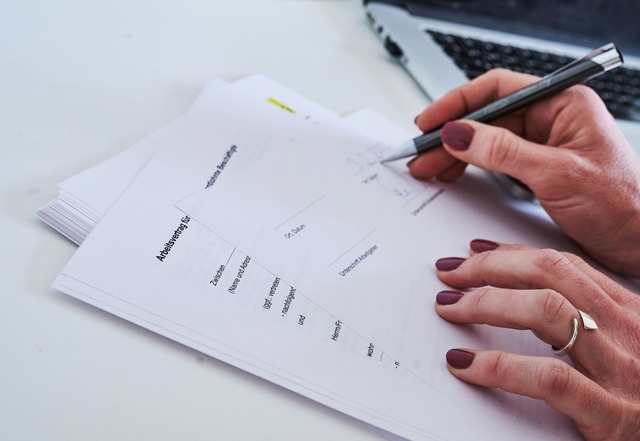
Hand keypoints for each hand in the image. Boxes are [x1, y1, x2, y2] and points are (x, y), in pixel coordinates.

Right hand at [409, 69, 639, 276]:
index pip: (498, 90)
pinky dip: (471, 168)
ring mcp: (544, 144)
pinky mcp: (538, 169)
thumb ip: (503, 152)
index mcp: (564, 104)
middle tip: (421, 154)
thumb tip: (458, 133)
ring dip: (455, 153)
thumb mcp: (556, 174)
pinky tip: (454, 175)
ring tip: (429, 169)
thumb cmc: (623, 205)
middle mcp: (552, 119)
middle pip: (486, 117)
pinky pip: (495, 160)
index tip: (428, 122)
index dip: (457, 104)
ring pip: (486, 140)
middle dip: (450, 135)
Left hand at [434, 240, 639, 440]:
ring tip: (450, 308)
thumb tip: (531, 295)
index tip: (476, 252)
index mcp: (629, 313)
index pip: (565, 264)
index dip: (513, 254)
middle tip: (451, 275)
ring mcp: (621, 369)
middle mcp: (626, 330)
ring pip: (546, 310)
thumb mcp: (630, 345)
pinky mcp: (614, 413)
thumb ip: (591, 319)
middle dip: (491, 268)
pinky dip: (498, 367)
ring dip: (486, 303)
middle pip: (549, 273)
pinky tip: (466, 365)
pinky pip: (548, 378)